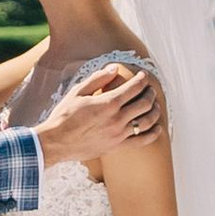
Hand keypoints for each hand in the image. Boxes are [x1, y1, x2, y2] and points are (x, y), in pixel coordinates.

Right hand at [35, 65, 163, 169]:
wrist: (56, 142)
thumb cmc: (64, 115)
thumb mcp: (78, 92)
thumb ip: (98, 79)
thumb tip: (114, 69)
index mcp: (108, 103)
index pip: (134, 87)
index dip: (142, 79)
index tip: (143, 76)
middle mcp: (117, 119)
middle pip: (144, 103)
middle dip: (151, 93)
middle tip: (150, 89)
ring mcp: (119, 134)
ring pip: (147, 121)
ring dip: (155, 111)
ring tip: (155, 105)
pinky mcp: (117, 146)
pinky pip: (142, 141)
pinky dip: (153, 134)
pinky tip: (158, 128)